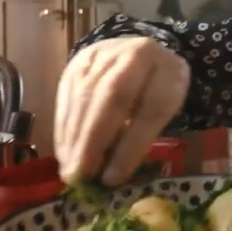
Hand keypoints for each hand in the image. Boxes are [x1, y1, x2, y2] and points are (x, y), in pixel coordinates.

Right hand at [54, 37, 190, 186]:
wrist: (143, 52)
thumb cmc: (157, 89)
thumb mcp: (165, 108)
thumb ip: (145, 132)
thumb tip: (111, 171)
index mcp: (167, 70)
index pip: (150, 109)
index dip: (131, 146)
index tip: (113, 178)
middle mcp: (134, 55)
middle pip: (112, 97)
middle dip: (93, 141)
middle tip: (81, 176)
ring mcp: (104, 55)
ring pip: (84, 95)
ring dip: (74, 138)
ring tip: (71, 169)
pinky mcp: (78, 61)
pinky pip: (67, 95)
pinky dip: (64, 127)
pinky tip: (64, 151)